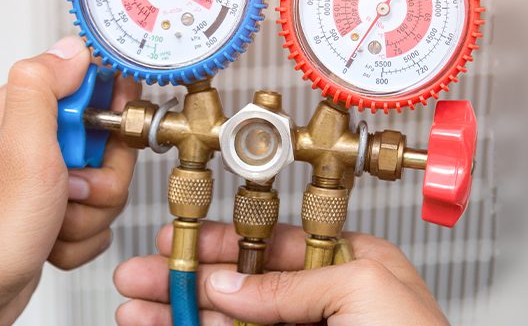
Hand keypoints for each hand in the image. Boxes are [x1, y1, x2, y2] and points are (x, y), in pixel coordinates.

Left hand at [0, 36, 139, 323]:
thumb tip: (72, 49)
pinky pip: (100, 213)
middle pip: (111, 139)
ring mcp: (51, 179)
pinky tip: (55, 239)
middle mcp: (37, 145)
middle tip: (72, 187)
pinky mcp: (60, 209)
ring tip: (57, 222)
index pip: (89, 83)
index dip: (112, 103)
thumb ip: (41, 90)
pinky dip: (85, 235)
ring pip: (110, 180)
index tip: (115, 126)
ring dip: (93, 212)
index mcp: (25, 116)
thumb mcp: (20, 153)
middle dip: (103, 175)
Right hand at [114, 220, 449, 325]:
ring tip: (135, 310)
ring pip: (228, 322)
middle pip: (239, 283)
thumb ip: (291, 285)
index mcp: (349, 266)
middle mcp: (323, 301)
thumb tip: (229, 284)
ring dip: (180, 314)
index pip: (270, 245)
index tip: (181, 241)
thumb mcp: (362, 291)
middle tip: (141, 276)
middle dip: (187, 278)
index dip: (222, 243)